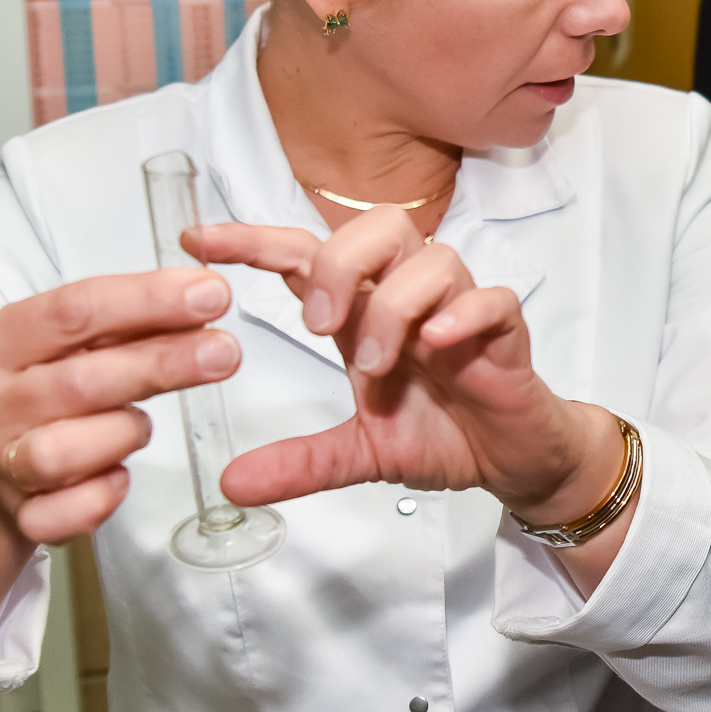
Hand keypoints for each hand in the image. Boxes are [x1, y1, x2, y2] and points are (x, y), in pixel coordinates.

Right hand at [0, 267, 239, 660]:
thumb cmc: (27, 391)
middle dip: (161, 364)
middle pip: (80, 381)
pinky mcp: (19, 517)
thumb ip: (119, 321)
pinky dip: (101, 498)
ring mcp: (0, 464)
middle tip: (223, 352)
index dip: (147, 300)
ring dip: (123, 434)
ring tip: (141, 424)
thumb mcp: (54, 344)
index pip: (73, 310)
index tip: (209, 294)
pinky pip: (66, 516)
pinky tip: (117, 476)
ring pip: (65, 453)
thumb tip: (201, 296)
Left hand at [184, 211, 621, 521]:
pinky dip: (461, 313)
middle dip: (340, 263)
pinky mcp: (505, 332)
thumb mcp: (358, 454)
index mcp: (366, 314)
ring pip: (431, 259)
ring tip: (377, 367)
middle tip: (319, 324)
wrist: (512, 461)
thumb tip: (233, 483)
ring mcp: (459, 309)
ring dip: (394, 307)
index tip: (199, 241)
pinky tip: (436, 344)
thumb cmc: (443, 435)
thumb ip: (300, 462)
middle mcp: (410, 298)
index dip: (255, 239)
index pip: (308, 253)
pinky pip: (491, 298)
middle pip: (377, 227)